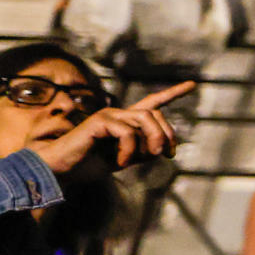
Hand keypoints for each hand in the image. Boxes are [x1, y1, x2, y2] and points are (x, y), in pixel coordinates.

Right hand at [30, 81, 193, 174]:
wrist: (62, 170)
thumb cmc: (90, 165)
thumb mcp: (124, 159)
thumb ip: (143, 151)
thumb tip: (161, 148)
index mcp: (126, 122)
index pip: (153, 103)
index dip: (173, 93)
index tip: (192, 84)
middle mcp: (119, 114)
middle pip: (156, 115)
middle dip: (167, 135)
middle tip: (166, 155)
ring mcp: (109, 115)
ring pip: (145, 120)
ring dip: (151, 141)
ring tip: (142, 158)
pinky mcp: (99, 121)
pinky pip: (127, 132)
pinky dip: (129, 150)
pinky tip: (120, 161)